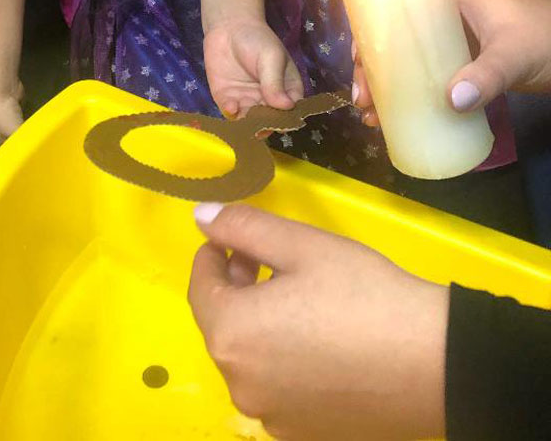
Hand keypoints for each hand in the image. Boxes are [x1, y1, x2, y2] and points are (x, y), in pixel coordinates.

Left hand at [188, 203, 447, 440]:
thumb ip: (243, 227)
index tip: (229, 238)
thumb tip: (200, 216)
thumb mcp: (300, 245)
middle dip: (236, 287)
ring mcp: (272, 417)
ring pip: (251, 358)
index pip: (201, 288)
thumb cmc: (363, 294)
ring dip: (260, 323)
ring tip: (297, 295)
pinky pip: (277, 388)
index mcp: (232, 336)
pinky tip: (320, 339)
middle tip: (264, 259)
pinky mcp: (305, 433)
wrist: (436, 364)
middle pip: (223, 326)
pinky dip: (283, 359)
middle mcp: (241, 385)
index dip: (212, 256)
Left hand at [204, 18, 302, 118]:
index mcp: (287, 91)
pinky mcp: (227, 99)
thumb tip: (286, 107)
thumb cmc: (258, 40)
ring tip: (245, 114)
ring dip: (247, 123)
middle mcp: (268, 101)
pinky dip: (232, 114)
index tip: (280, 119)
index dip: (286, 118)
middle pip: (269, 121)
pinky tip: (232, 106)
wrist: (228, 27)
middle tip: (259, 120)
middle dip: (264, 124)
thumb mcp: (271, 57)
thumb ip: (275, 82)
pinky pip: (231, 113)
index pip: (290, 112)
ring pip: (250, 122)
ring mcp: (247, 102)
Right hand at [353, 0, 550, 121]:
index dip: (371, 28)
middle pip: (395, 36)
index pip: (396, 2)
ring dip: (386, 85)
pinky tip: (394, 119)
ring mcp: (454, 42)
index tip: (359, 59)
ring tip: (370, 115)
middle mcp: (445, 16)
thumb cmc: (548, 38)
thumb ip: (486, 75)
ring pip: (407, 59)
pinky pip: (426, 77)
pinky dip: (409, 95)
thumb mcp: (514, 54)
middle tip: (362, 98)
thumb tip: (450, 101)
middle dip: (372, 66)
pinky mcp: (464, 66)